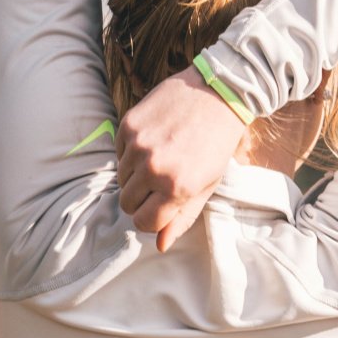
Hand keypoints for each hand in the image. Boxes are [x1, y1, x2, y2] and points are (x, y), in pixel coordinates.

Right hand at [115, 65, 247, 251]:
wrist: (218, 93)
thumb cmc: (217, 144)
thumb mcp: (206, 185)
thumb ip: (182, 217)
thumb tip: (160, 245)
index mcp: (176, 188)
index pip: (143, 223)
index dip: (151, 219)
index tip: (160, 207)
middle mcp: (153, 169)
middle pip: (127, 203)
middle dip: (141, 198)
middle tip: (160, 182)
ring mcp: (138, 146)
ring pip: (121, 178)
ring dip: (136, 174)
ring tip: (161, 157)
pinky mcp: (129, 125)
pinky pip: (119, 153)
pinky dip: (132, 152)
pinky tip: (155, 140)